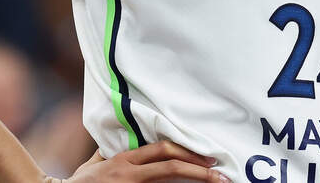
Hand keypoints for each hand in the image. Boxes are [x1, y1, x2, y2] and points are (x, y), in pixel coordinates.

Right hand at [50, 141, 228, 182]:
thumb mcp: (98, 163)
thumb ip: (113, 153)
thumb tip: (129, 143)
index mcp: (125, 159)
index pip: (162, 150)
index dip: (188, 152)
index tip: (209, 159)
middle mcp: (129, 172)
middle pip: (170, 167)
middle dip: (199, 171)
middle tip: (221, 175)